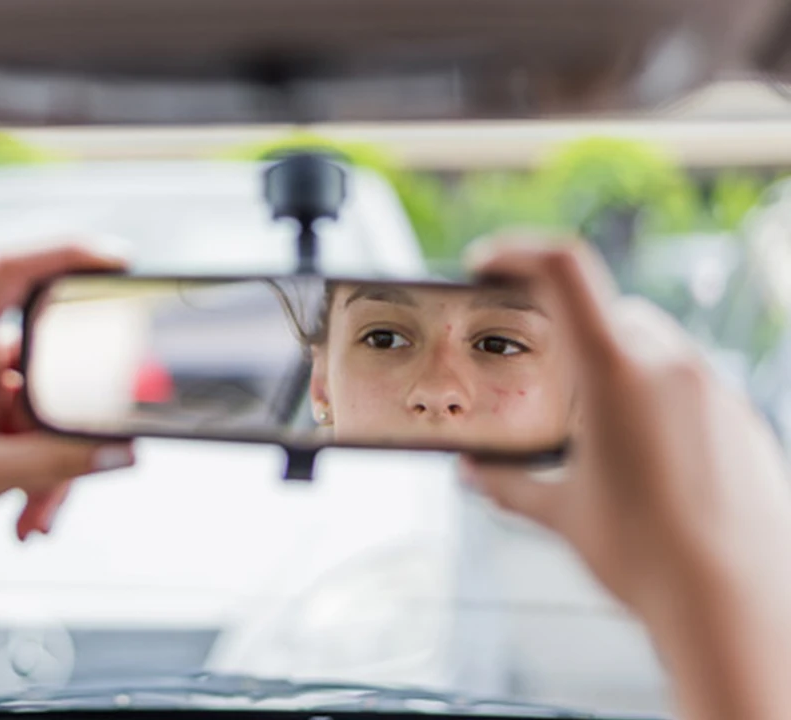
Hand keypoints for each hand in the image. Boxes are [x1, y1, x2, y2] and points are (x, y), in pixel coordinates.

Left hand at [0, 245, 135, 559]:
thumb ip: (60, 463)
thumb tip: (122, 452)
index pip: (12, 273)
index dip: (66, 253)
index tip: (118, 261)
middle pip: (51, 367)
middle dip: (72, 427)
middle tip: (81, 473)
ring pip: (44, 412)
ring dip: (51, 468)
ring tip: (35, 516)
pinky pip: (26, 436)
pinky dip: (34, 475)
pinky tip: (25, 518)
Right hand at [459, 238, 790, 718]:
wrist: (735, 607)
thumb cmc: (644, 559)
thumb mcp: (560, 515)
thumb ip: (508, 483)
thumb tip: (472, 471)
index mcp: (615, 371)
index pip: (564, 267)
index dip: (517, 251)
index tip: (486, 264)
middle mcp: (671, 365)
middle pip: (611, 311)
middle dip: (573, 332)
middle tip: (544, 378)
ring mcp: (716, 390)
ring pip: (655, 347)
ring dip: (618, 368)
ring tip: (596, 433)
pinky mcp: (744, 421)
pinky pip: (692, 387)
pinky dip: (659, 402)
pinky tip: (646, 463)